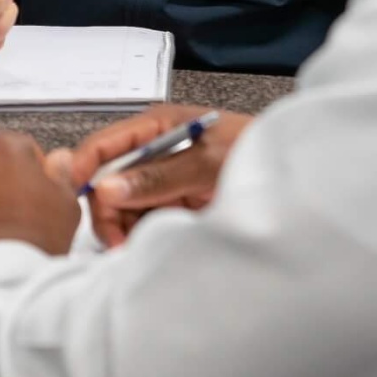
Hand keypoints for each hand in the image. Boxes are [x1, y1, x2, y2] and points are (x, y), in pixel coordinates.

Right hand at [43, 104, 253, 247]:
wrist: (298, 175)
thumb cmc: (253, 153)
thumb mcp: (207, 162)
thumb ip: (158, 176)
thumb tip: (105, 188)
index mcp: (153, 127)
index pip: (102, 144)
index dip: (83, 169)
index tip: (78, 200)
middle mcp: (151, 151)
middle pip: (106, 179)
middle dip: (106, 209)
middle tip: (116, 242)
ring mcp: (162, 178)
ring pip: (121, 203)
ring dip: (121, 226)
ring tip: (132, 249)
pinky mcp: (173, 201)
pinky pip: (142, 218)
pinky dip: (138, 233)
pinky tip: (143, 246)